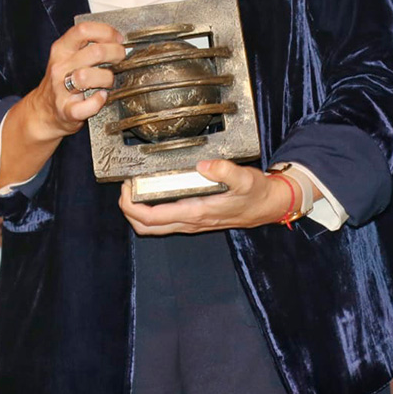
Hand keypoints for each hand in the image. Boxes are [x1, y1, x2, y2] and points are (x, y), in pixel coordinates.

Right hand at [23, 21, 126, 138]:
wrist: (44, 110)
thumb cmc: (62, 81)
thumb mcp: (67, 56)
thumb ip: (86, 45)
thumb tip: (116, 39)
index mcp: (61, 49)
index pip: (83, 30)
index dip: (106, 32)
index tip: (117, 39)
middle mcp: (60, 66)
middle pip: (94, 52)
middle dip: (116, 53)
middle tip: (120, 59)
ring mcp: (61, 89)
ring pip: (88, 77)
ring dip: (106, 78)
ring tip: (109, 81)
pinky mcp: (67, 110)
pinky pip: (87, 106)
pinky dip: (98, 102)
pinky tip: (102, 97)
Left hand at [118, 159, 292, 235]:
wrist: (268, 206)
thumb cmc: (255, 193)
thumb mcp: (245, 178)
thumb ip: (224, 170)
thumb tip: (203, 165)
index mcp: (196, 212)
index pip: (152, 217)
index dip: (131, 206)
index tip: (125, 188)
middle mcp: (190, 222)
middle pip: (146, 227)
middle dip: (128, 211)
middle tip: (124, 189)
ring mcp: (191, 223)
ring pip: (154, 228)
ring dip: (138, 213)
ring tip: (133, 191)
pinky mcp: (194, 220)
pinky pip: (164, 223)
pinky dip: (151, 212)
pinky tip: (152, 193)